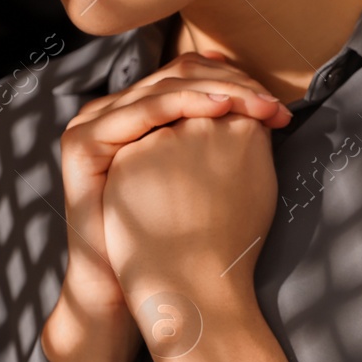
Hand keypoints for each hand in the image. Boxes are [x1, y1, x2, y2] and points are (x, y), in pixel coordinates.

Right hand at [42, 51, 290, 361]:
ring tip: (258, 103)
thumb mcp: (206, 176)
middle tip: (273, 103)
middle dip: (234, 84)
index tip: (279, 106)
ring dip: (220, 90)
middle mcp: (114, 110)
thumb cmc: (183, 237)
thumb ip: (223, 138)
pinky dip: (186, 104)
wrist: (142, 286)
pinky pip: (144, 110)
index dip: (237, 83)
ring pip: (166, 87)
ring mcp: (93, 122)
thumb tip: (268, 107)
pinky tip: (221, 109)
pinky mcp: (83, 141)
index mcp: (139, 113)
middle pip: (179, 75)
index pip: (190, 77)